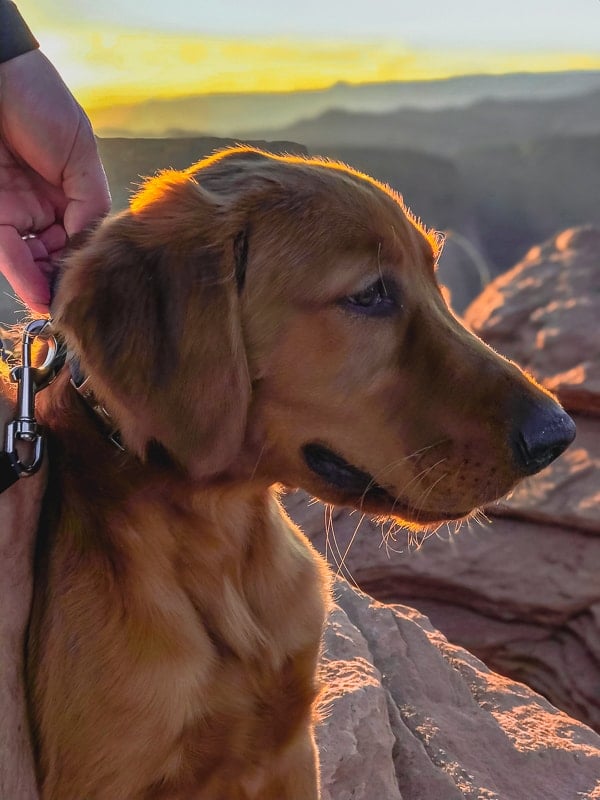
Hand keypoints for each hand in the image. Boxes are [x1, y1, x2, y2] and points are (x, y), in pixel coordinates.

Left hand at [0, 49, 109, 313]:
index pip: (81, 238)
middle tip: (85, 305)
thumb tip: (95, 245)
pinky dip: (24, 275)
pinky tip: (42, 297)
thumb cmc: (39, 99)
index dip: (89, 261)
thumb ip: (90, 201)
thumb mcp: (79, 154)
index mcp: (67, 193)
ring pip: (33, 261)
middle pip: (57, 256)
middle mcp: (40, 208)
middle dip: (69, 281)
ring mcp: (15, 212)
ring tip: (64, 311)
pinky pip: (9, 250)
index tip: (104, 284)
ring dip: (47, 288)